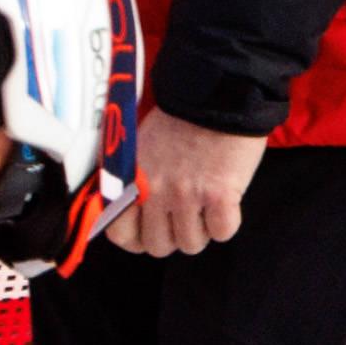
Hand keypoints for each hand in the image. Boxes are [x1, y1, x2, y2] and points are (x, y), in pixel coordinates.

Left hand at [111, 109, 265, 256]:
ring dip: (200, 232)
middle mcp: (154, 193)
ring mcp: (187, 196)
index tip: (149, 232)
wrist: (214, 98)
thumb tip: (126, 208)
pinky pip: (222, 232)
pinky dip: (225, 224)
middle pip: (158, 246)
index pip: (120, 234)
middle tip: (182, 219)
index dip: (136, 240)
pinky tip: (224, 206)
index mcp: (130, 182)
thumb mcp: (136, 149)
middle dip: (171, 237)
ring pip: (191, 244)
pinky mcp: (221, 195)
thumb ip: (129, 180)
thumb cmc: (177, 121)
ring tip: (205, 210)